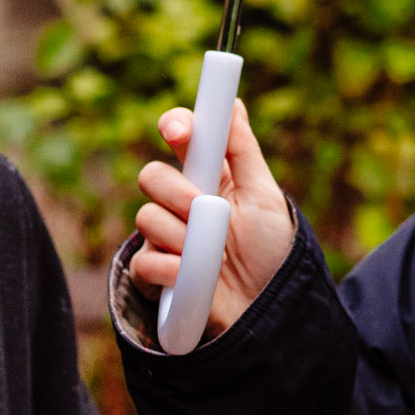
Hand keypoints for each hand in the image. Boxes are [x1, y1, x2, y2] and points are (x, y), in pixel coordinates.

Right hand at [126, 98, 295, 338]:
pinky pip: (143, 260)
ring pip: (147, 217)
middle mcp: (182, 203)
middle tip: (205, 209)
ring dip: (183, 237)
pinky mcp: (155, 275)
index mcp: (210, 177)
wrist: (269, 312)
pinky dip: (170, 267)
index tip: (179, 129)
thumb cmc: (271, 253)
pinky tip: (192, 277)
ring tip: (215, 257)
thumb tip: (231, 102)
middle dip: (178, 191)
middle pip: (152, 175)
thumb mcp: (265, 197)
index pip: (180, 138)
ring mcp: (166, 238)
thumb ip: (243, 150)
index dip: (176, 126)